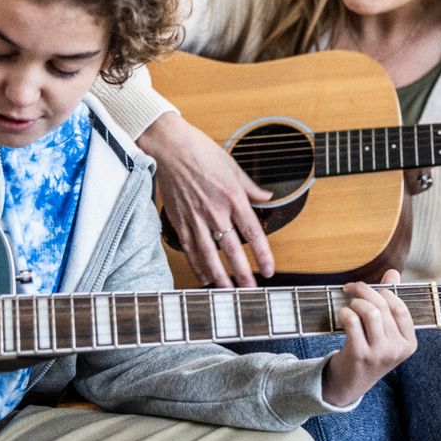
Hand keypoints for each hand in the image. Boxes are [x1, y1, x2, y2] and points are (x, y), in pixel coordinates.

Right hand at [138, 112, 273, 287]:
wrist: (170, 147)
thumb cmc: (202, 152)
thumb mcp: (233, 166)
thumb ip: (251, 187)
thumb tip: (268, 198)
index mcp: (233, 196)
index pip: (253, 232)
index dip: (263, 254)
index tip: (269, 270)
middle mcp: (215, 211)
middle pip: (231, 249)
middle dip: (242, 274)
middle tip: (251, 291)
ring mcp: (195, 218)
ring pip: (209, 255)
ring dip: (220, 277)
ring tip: (229, 293)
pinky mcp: (179, 220)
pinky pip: (189, 249)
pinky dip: (197, 265)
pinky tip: (205, 278)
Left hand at [322, 270, 417, 406]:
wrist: (349, 384)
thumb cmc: (369, 352)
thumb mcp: (384, 332)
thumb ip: (390, 302)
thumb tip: (393, 272)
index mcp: (409, 343)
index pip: (401, 308)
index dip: (385, 292)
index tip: (371, 288)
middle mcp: (397, 349)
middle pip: (383, 307)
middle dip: (364, 291)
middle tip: (351, 288)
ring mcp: (379, 353)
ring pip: (370, 312)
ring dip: (356, 302)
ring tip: (349, 306)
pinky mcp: (360, 354)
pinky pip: (353, 322)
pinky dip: (345, 313)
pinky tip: (342, 315)